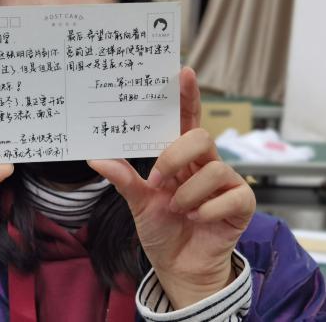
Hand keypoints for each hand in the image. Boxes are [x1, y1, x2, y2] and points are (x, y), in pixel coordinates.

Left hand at [88, 67, 255, 308]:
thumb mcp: (138, 202)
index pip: (185, 119)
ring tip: (179, 209)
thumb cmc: (161, 228)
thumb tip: (96, 158)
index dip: (186, 95)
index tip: (183, 71)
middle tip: (159, 179)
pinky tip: (197, 219)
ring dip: (188, 193)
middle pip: (200, 136)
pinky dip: (206, 210)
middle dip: (177, 156)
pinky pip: (230, 195)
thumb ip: (122, 178)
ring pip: (213, 168)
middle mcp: (204, 163)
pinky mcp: (241, 202)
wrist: (178, 266)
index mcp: (180, 157)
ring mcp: (225, 181)